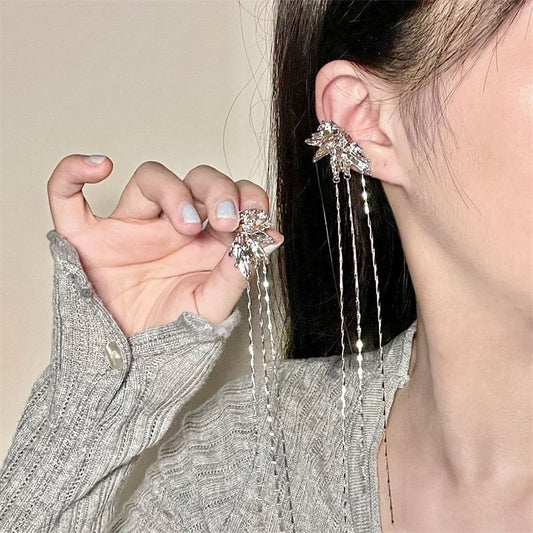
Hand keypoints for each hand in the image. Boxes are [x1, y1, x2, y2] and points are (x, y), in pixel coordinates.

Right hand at [47, 155, 282, 336]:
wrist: (135, 365)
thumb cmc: (174, 334)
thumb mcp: (213, 306)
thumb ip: (238, 271)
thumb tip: (271, 236)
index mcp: (206, 240)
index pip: (231, 196)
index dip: (246, 195)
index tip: (256, 216)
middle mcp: (172, 226)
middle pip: (195, 179)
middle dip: (215, 190)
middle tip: (224, 221)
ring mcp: (131, 229)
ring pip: (148, 178)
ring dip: (171, 190)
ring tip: (184, 225)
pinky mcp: (88, 240)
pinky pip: (67, 197)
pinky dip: (72, 173)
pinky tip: (98, 166)